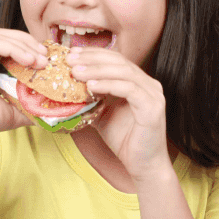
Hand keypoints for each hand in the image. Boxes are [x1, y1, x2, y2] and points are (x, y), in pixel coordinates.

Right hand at [0, 29, 47, 141]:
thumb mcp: (12, 110)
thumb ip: (29, 105)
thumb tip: (53, 109)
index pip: (7, 46)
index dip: (27, 47)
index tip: (46, 58)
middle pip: (4, 37)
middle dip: (28, 43)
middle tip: (46, 55)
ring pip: (0, 38)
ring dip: (24, 46)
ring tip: (40, 59)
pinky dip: (13, 49)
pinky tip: (28, 60)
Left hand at [66, 47, 171, 181]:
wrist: (142, 165)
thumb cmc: (124, 139)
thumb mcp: (101, 114)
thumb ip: (90, 99)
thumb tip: (65, 89)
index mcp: (137, 82)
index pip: (114, 59)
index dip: (92, 54)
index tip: (70, 54)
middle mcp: (148, 83)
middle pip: (118, 61)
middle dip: (91, 58)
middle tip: (70, 60)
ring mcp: (153, 94)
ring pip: (123, 72)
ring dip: (96, 69)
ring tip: (75, 72)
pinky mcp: (152, 107)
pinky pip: (128, 89)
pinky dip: (108, 84)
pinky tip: (91, 86)